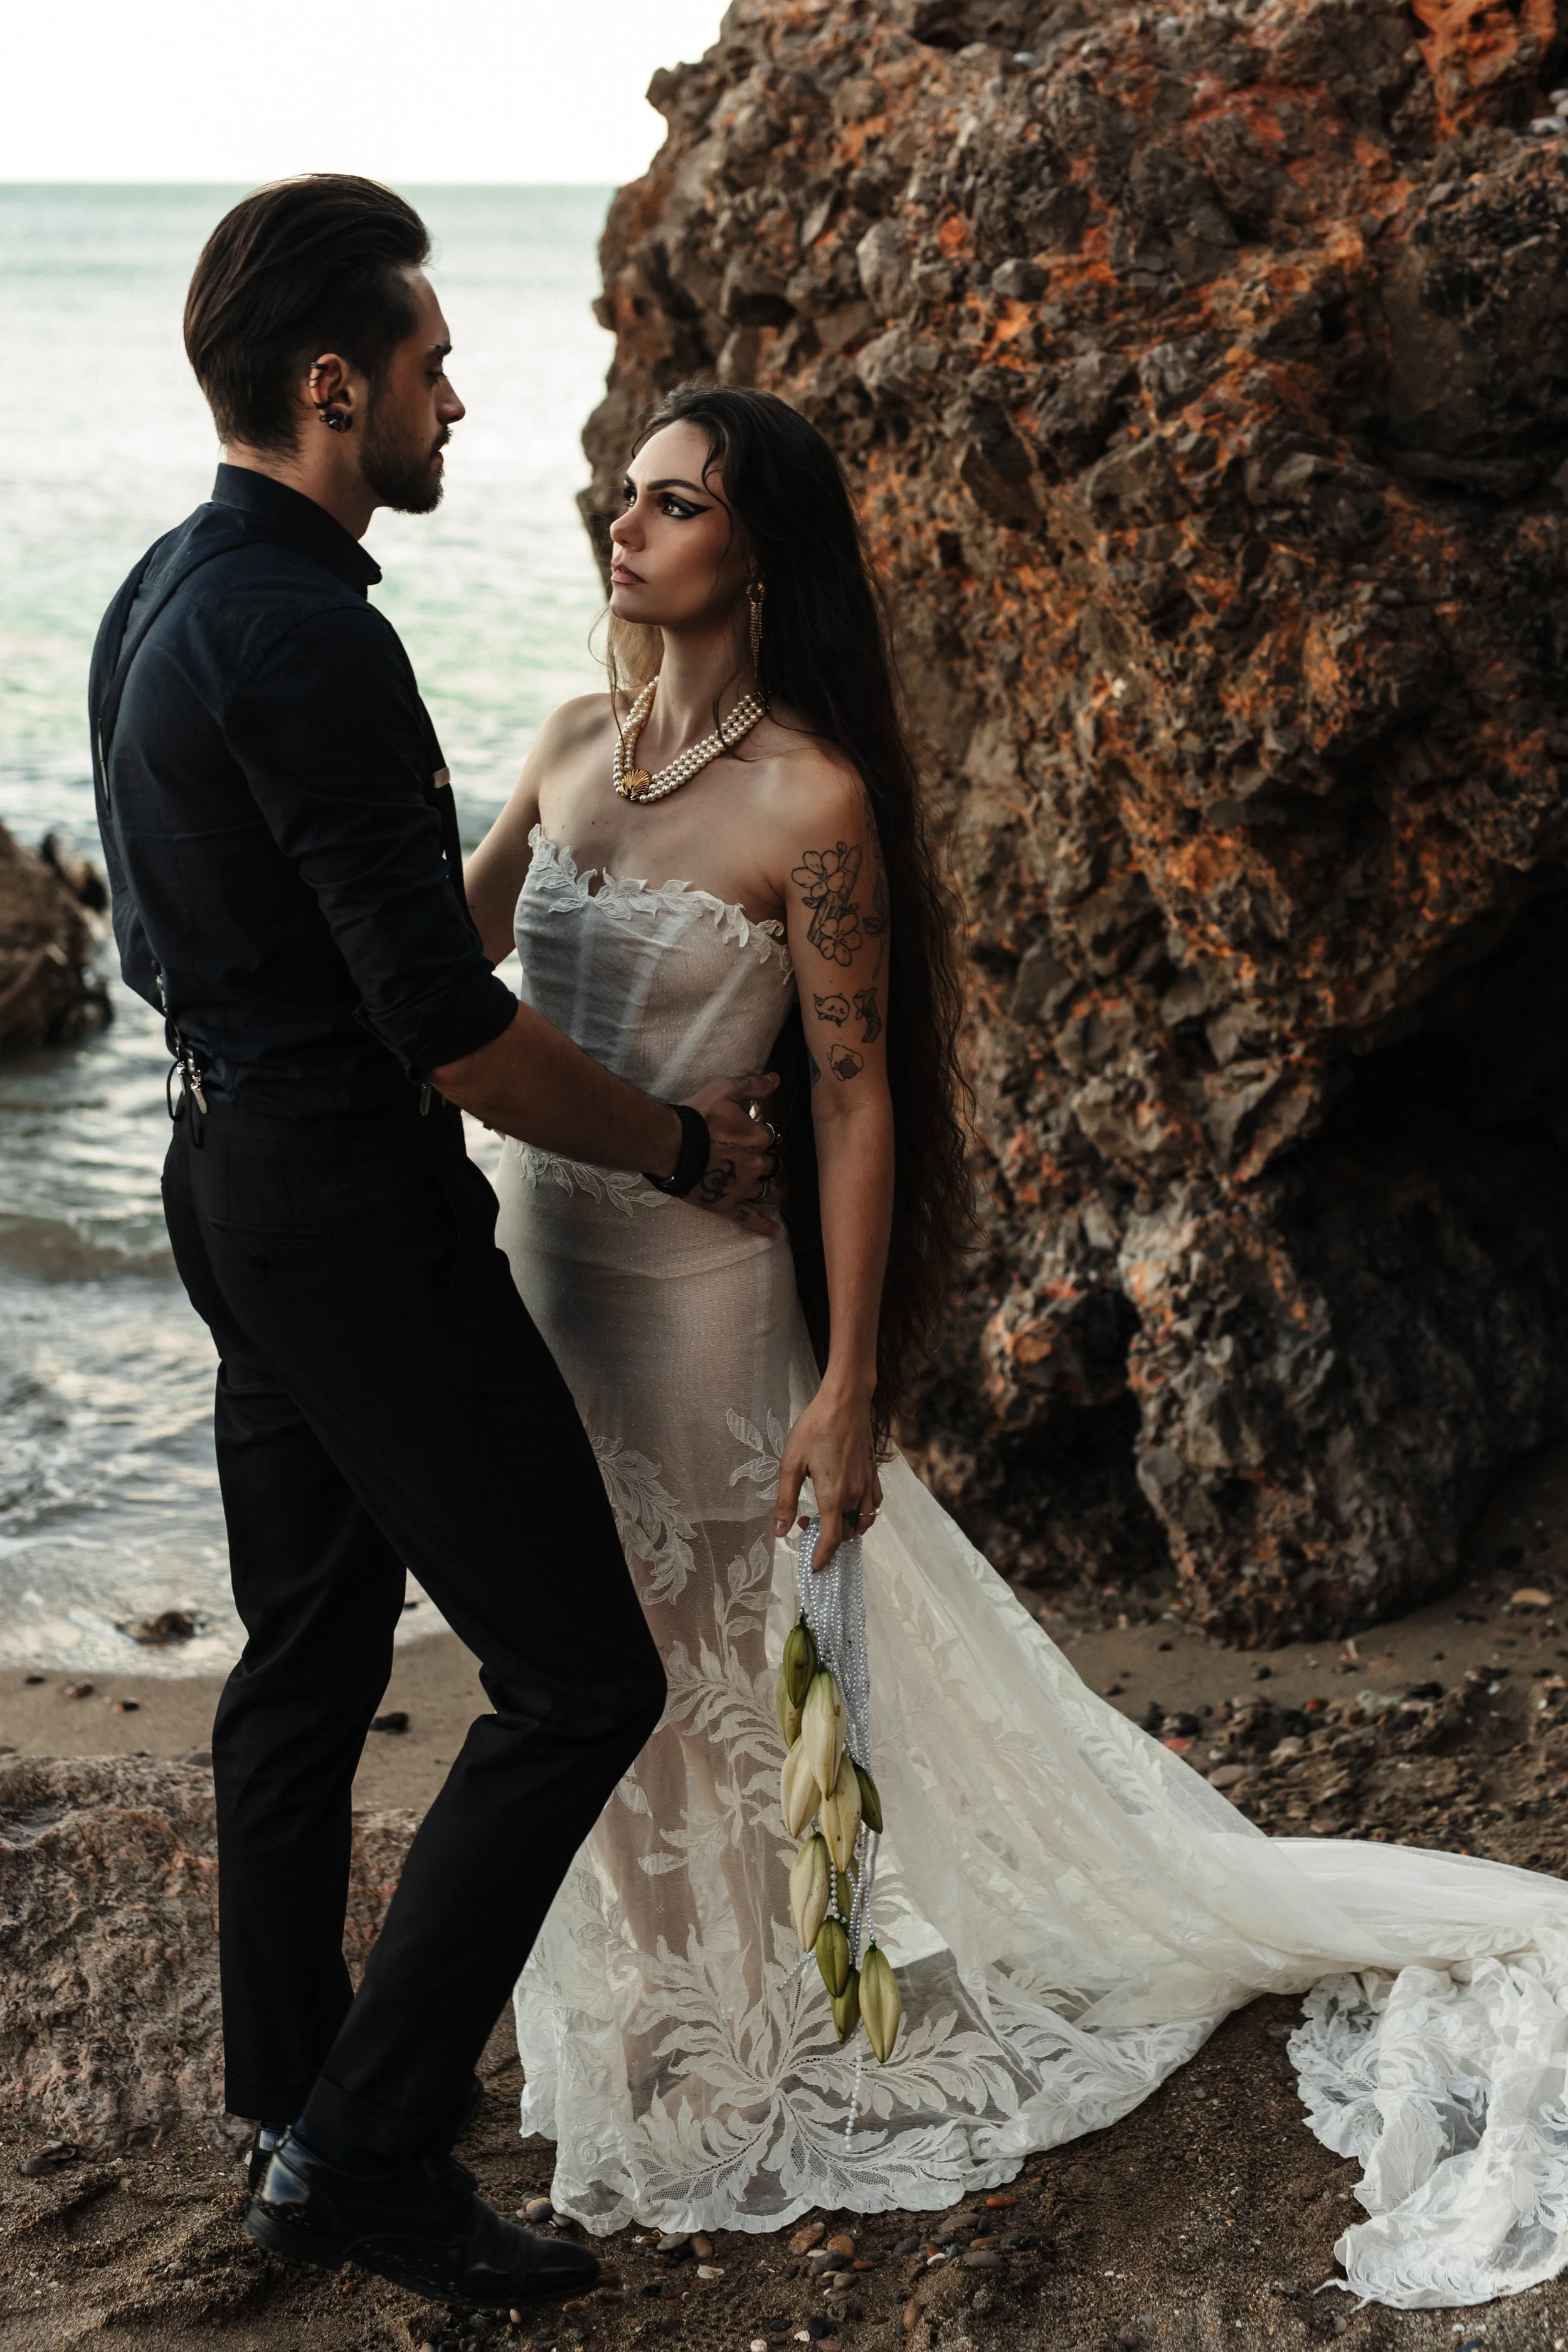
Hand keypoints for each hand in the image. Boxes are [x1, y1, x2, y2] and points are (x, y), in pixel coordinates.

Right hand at [682, 1071, 782, 1233]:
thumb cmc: (697, 1116)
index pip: (772, 1137)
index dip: (765, 1136)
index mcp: (759, 1137)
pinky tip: (774, 1232)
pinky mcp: (729, 1206)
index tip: (757, 1136)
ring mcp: (744, 1188)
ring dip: (771, 1190)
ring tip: (774, 1192)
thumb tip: (777, 1078)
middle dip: (769, 1164)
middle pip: (773, 1166)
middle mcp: (757, 1164)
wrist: (671, 1145)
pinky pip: (751, 1220)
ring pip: (767, 1192)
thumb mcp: (724, 1090)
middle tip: (762, 1163)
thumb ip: (753, 1085)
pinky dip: (764, 1227)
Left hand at [773, 1385, 882, 1569]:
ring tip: (826, 1515)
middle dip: (830, 1539)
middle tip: (806, 1523)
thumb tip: (780, 1532)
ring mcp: (867, 1484)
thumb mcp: (791, 1464)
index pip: (832, 1539)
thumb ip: (786, 1501)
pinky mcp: (873, 1473)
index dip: (823, 1558)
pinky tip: (847, 1502)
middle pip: (849, 1533)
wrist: (845, 1402)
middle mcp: (854, 1494)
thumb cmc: (814, 1428)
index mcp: (833, 1495)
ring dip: (847, 1528)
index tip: (814, 1568)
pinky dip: (863, 1513)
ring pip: (864, 1521)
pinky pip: (873, 1504)